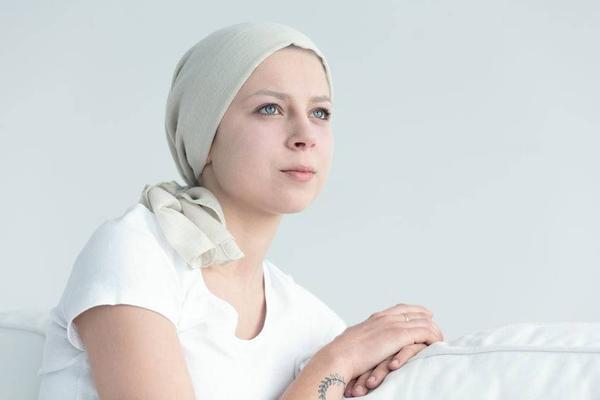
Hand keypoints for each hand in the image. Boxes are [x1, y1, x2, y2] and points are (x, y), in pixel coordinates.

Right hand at [324, 303, 443, 394]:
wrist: (339, 356)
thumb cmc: (342, 354)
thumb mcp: (354, 341)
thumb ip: (364, 340)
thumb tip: (362, 346)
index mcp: (375, 318)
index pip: (401, 308)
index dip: (415, 310)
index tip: (425, 314)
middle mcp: (385, 317)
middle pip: (415, 312)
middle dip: (428, 319)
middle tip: (437, 330)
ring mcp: (393, 324)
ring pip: (423, 321)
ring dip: (434, 331)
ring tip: (439, 340)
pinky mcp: (399, 335)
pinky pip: (425, 332)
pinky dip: (433, 337)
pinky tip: (436, 344)